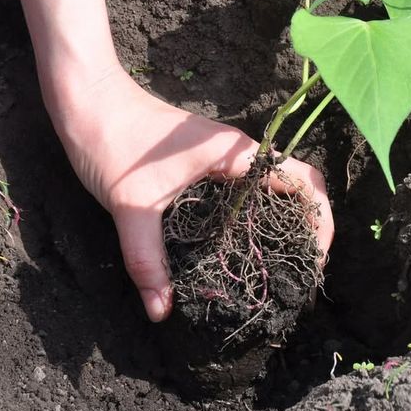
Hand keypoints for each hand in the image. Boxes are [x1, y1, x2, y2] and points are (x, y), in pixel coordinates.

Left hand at [49, 67, 333, 321]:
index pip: (303, 180)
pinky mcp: (206, 162)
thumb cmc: (114, 141)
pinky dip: (260, 213)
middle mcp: (238, 152)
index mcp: (236, 153)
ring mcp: (224, 156)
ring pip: (274, 186)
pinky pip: (248, 188)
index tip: (315, 259)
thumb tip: (160, 311)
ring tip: (279, 265)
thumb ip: (147, 259)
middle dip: (310, 225)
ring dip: (286, 220)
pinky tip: (242, 243)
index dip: (321, 219)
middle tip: (301, 271)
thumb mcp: (131, 206)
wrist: (89, 100)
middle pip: (298, 184)